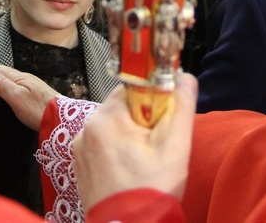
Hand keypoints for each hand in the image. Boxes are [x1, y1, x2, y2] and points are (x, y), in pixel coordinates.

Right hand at [0, 63, 57, 130]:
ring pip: (9, 77)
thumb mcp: (16, 97)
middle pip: (3, 71)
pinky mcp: (34, 95)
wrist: (62, 120)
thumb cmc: (38, 109)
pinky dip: (5, 83)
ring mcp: (31, 86)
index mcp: (19, 77)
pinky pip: (15, 84)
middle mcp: (25, 79)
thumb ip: (0, 84)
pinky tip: (6, 89)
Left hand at [72, 73, 197, 211]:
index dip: (152, 99)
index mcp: (106, 118)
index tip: (163, 119)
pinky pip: (100, 145)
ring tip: (143, 161)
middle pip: (121, 107)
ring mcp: (79, 148)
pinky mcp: (79, 164)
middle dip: (141, 119)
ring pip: (111, 127)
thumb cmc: (152, 189)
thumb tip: (185, 77)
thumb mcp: (175, 145)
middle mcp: (86, 128)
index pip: (132, 88)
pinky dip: (115, 150)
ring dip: (128, 135)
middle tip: (156, 144)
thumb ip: (181, 107)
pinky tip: (129, 170)